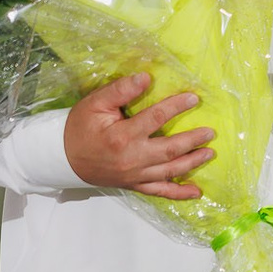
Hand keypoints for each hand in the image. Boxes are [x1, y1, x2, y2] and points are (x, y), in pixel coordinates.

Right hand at [64, 72, 214, 199]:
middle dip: (192, 141)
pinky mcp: (134, 185)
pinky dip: (179, 193)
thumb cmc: (79, 128)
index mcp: (123, 136)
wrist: (62, 158)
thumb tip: (145, 78)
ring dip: (192, 163)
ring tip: (210, 153)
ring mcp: (134, 175)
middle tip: (210, 132)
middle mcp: (132, 159)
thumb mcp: (95, 104)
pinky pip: (160, 192)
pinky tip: (196, 192)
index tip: (194, 99)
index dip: (176, 107)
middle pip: (170, 150)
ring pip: (170, 171)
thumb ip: (120, 91)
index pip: (156, 118)